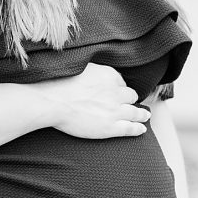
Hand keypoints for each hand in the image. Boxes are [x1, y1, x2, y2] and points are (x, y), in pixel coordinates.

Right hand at [33, 64, 147, 138]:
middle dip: (130, 100)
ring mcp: (115, 110)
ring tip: (145, 116)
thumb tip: (99, 74)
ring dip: (141, 114)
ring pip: (135, 112)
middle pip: (130, 96)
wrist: (53, 101)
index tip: (118, 93)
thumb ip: (96, 72)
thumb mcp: (82, 69)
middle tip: (132, 104)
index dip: (119, 89)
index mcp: (109, 76)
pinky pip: (130, 128)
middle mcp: (116, 92)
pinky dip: (138, 128)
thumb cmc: (60, 84)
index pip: (121, 83)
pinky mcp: (110, 127)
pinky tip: (142, 129)